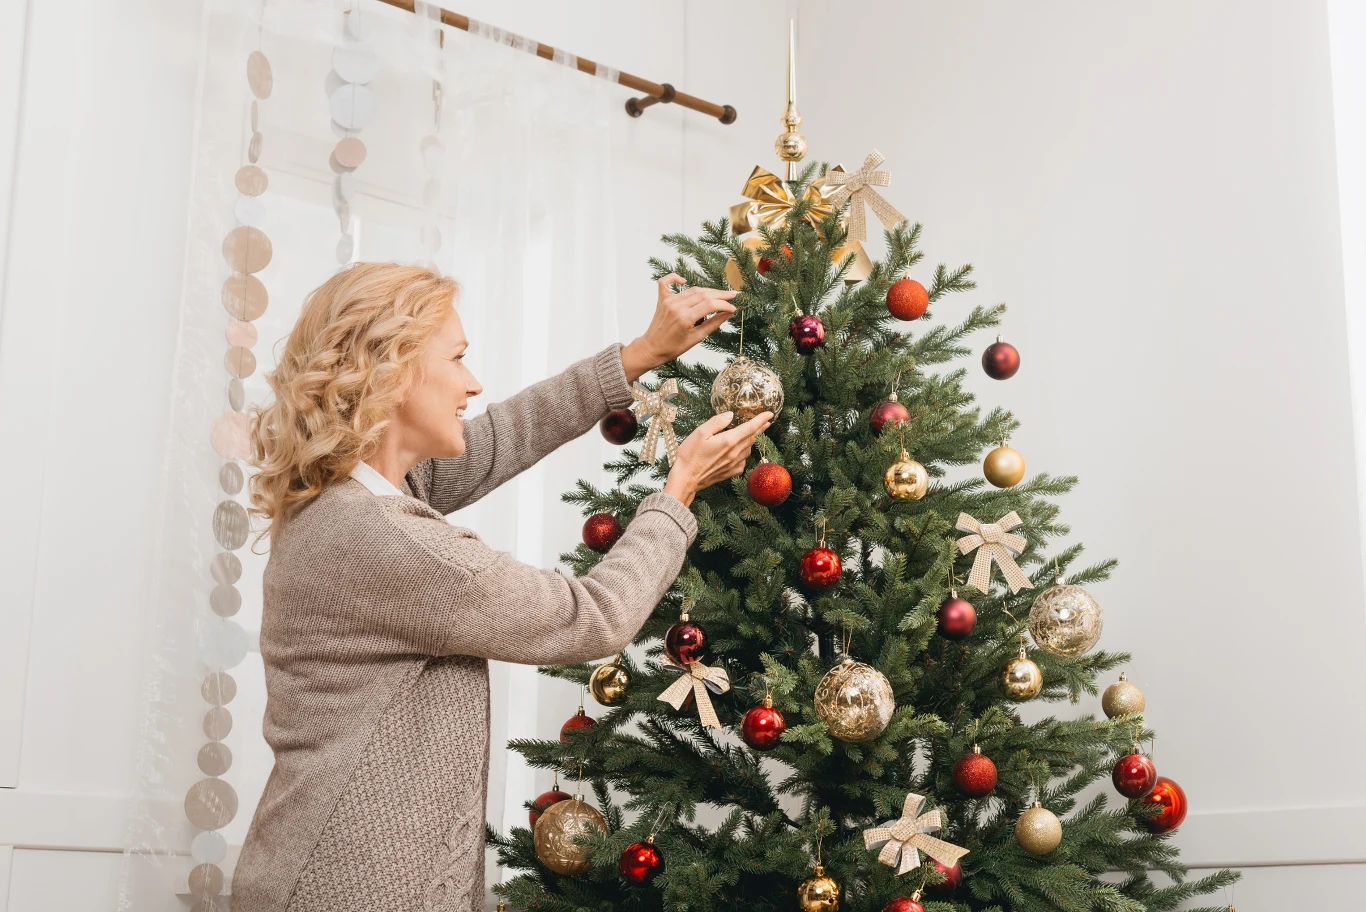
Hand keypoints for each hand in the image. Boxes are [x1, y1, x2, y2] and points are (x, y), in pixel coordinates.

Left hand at [621, 273, 737, 381]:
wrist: (652, 348)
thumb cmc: (673, 347)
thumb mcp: (697, 338)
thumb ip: (714, 323)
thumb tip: (728, 313)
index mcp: (685, 318)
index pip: (710, 304)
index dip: (724, 304)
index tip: (733, 308)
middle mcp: (676, 306)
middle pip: (704, 294)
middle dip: (720, 294)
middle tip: (732, 295)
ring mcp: (669, 301)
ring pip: (693, 290)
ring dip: (708, 290)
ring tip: (719, 294)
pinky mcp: (662, 299)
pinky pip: (666, 282)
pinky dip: (674, 277)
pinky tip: (684, 281)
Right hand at [663, 410, 772, 507]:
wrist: (686, 479)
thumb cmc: (690, 455)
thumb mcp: (700, 432)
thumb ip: (717, 422)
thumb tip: (730, 415)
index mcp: (728, 440)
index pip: (750, 428)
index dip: (761, 420)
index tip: (770, 414)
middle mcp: (734, 453)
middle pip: (752, 438)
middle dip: (759, 429)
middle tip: (764, 422)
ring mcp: (734, 464)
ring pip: (748, 449)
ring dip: (750, 440)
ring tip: (749, 434)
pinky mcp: (730, 472)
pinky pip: (743, 461)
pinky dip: (744, 454)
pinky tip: (738, 451)